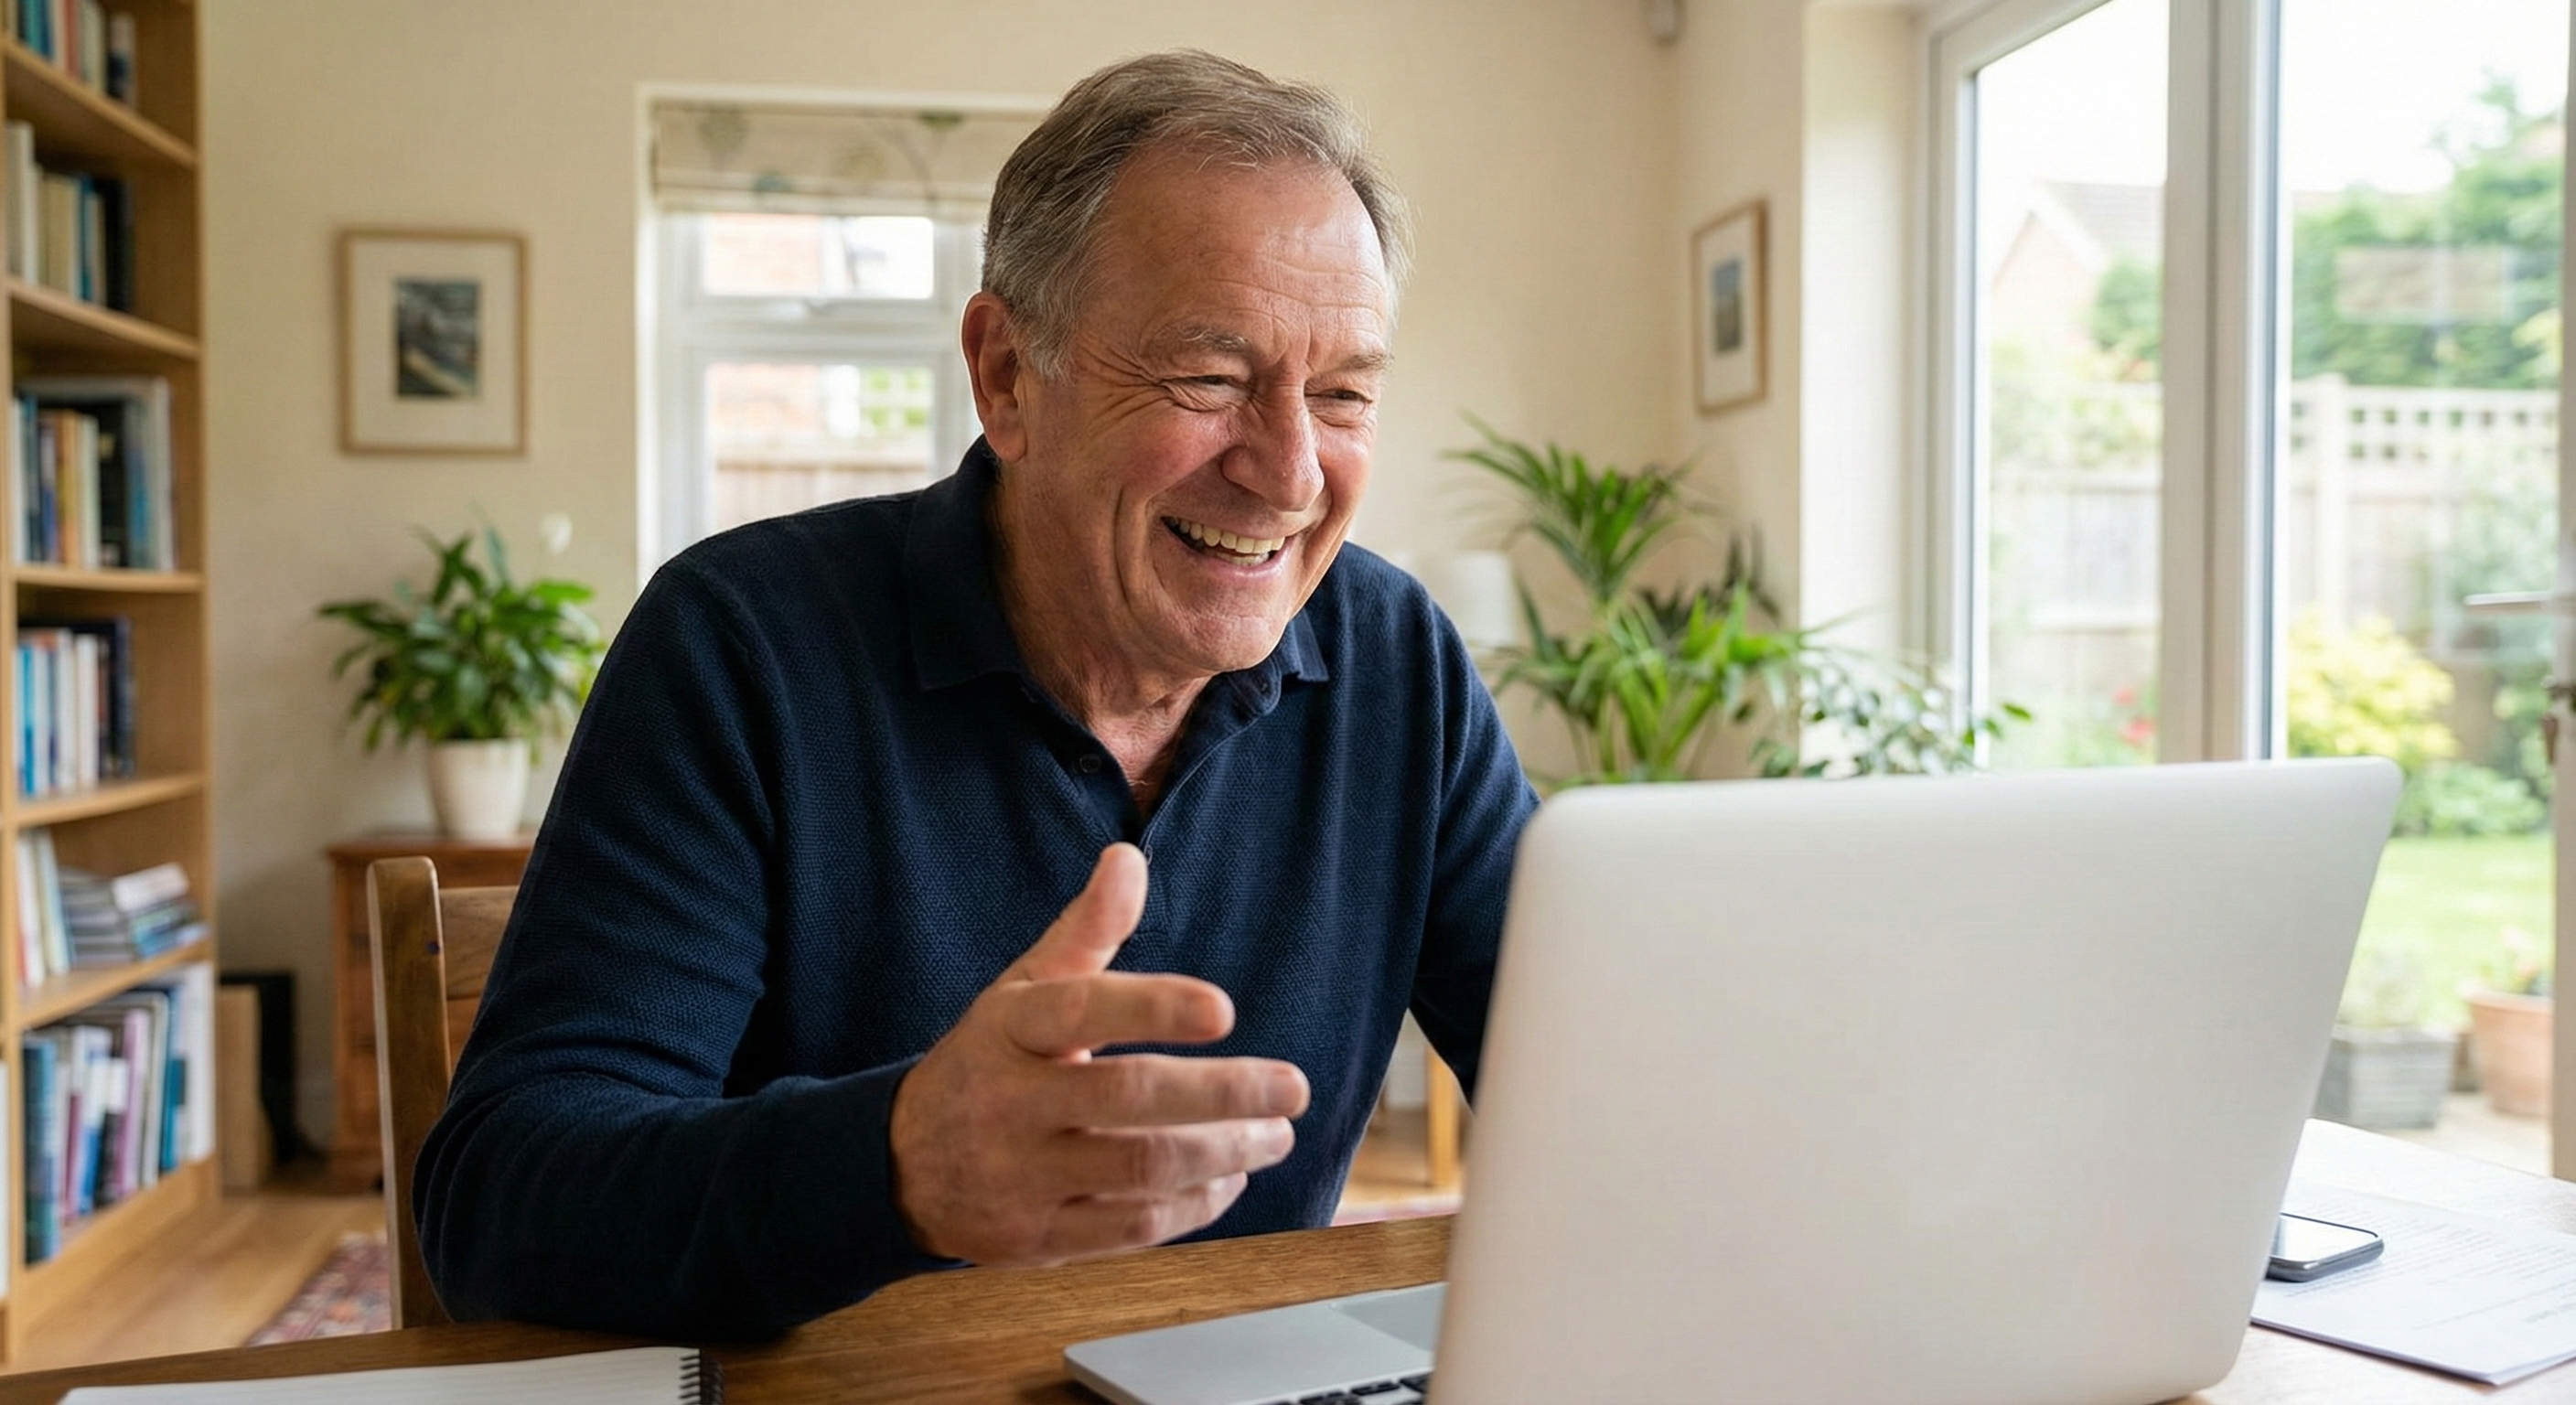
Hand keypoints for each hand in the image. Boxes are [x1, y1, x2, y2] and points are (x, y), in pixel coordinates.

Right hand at [888, 843, 1310, 1265]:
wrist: (900, 1166)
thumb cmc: (991, 1062)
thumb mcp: (1022, 991)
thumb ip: (1085, 932)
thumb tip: (1128, 858)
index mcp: (1009, 1028)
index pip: (1082, 1010)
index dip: (1154, 1008)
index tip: (1224, 1008)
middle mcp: (1010, 1102)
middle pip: (1127, 1097)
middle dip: (1223, 1093)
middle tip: (1291, 1086)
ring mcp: (1020, 1176)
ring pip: (1139, 1168)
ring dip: (1223, 1152)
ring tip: (1276, 1133)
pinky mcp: (1037, 1238)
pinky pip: (1131, 1228)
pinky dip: (1193, 1206)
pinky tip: (1230, 1179)